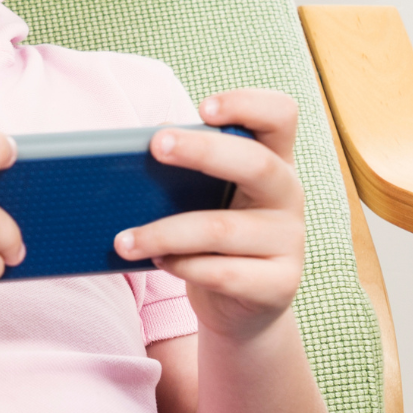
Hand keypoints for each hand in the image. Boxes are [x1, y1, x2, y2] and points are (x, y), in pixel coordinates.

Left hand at [116, 89, 304, 341]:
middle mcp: (288, 195)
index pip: (280, 115)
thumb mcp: (204, 197)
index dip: (248, 104)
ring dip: (164, 232)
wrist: (239, 307)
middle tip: (155, 146)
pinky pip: (223, 273)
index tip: (203, 107)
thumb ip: (186, 168)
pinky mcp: (279, 285)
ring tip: (123, 240)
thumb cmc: (213, 239)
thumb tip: (146, 141)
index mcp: (273, 160)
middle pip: (256, 163)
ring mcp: (289, 241)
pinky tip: (159, 262)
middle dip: (203, 151)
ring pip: (221, 228)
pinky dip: (183, 266)